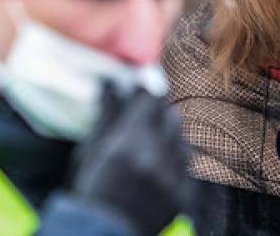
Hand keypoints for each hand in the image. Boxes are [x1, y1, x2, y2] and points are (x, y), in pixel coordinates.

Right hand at [69, 85, 193, 235]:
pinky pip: (188, 167)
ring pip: (182, 140)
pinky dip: (176, 163)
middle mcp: (156, 156)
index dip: (143, 94)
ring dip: (170, 137)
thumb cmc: (91, 192)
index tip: (137, 92)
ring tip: (154, 144)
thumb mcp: (91, 151)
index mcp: (129, 142)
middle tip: (146, 116)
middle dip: (158, 113)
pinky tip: (162, 167)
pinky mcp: (185, 195)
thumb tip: (110, 84)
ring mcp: (174, 177)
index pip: (148, 100)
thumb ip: (106, 115)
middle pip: (171, 116)